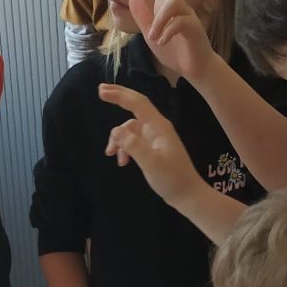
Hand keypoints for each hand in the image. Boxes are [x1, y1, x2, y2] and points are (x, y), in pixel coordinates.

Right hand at [99, 84, 204, 210]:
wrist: (186, 195)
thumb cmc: (172, 179)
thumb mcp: (151, 163)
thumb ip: (133, 146)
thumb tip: (116, 130)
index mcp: (159, 127)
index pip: (138, 103)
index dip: (120, 95)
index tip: (102, 91)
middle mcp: (156, 128)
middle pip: (135, 107)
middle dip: (118, 100)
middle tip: (100, 93)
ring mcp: (154, 138)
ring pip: (130, 129)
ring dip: (118, 139)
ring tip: (111, 154)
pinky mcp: (152, 148)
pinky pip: (133, 141)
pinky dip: (125, 149)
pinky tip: (123, 162)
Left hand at [129, 0, 216, 84]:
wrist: (192, 67)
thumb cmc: (173, 50)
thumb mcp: (151, 34)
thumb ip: (143, 17)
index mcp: (167, 6)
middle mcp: (179, 6)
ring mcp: (187, 15)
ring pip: (171, 4)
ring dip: (158, 22)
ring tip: (154, 37)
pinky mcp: (193, 27)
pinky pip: (177, 22)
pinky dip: (166, 32)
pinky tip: (162, 41)